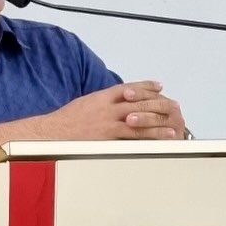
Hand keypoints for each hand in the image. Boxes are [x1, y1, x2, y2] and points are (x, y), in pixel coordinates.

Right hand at [43, 81, 184, 139]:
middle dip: (158, 103)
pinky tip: (158, 140)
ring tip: (173, 126)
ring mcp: (108, 122)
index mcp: (101, 97)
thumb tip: (110, 103)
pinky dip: (148, 137)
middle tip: (173, 105)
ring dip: (158, 123)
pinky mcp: (108, 137)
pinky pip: (132, 137)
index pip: (128, 87)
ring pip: (140, 119)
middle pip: (139, 102)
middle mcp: (107, 107)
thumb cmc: (64, 122)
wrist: (52, 133)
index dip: (145, 86)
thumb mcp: (83, 105)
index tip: (158, 85)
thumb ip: (99, 103)